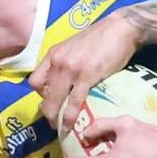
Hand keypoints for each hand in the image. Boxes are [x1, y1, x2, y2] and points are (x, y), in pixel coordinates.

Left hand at [29, 13, 143, 131]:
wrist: (121, 28)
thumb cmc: (101, 38)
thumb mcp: (74, 47)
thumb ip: (66, 62)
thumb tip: (64, 81)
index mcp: (53, 54)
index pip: (35, 80)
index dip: (40, 95)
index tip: (50, 101)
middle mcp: (58, 61)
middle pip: (43, 93)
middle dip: (47, 111)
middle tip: (53, 122)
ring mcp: (71, 69)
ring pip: (56, 99)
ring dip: (56, 117)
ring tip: (61, 128)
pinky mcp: (86, 76)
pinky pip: (74, 100)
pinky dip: (71, 115)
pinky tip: (71, 125)